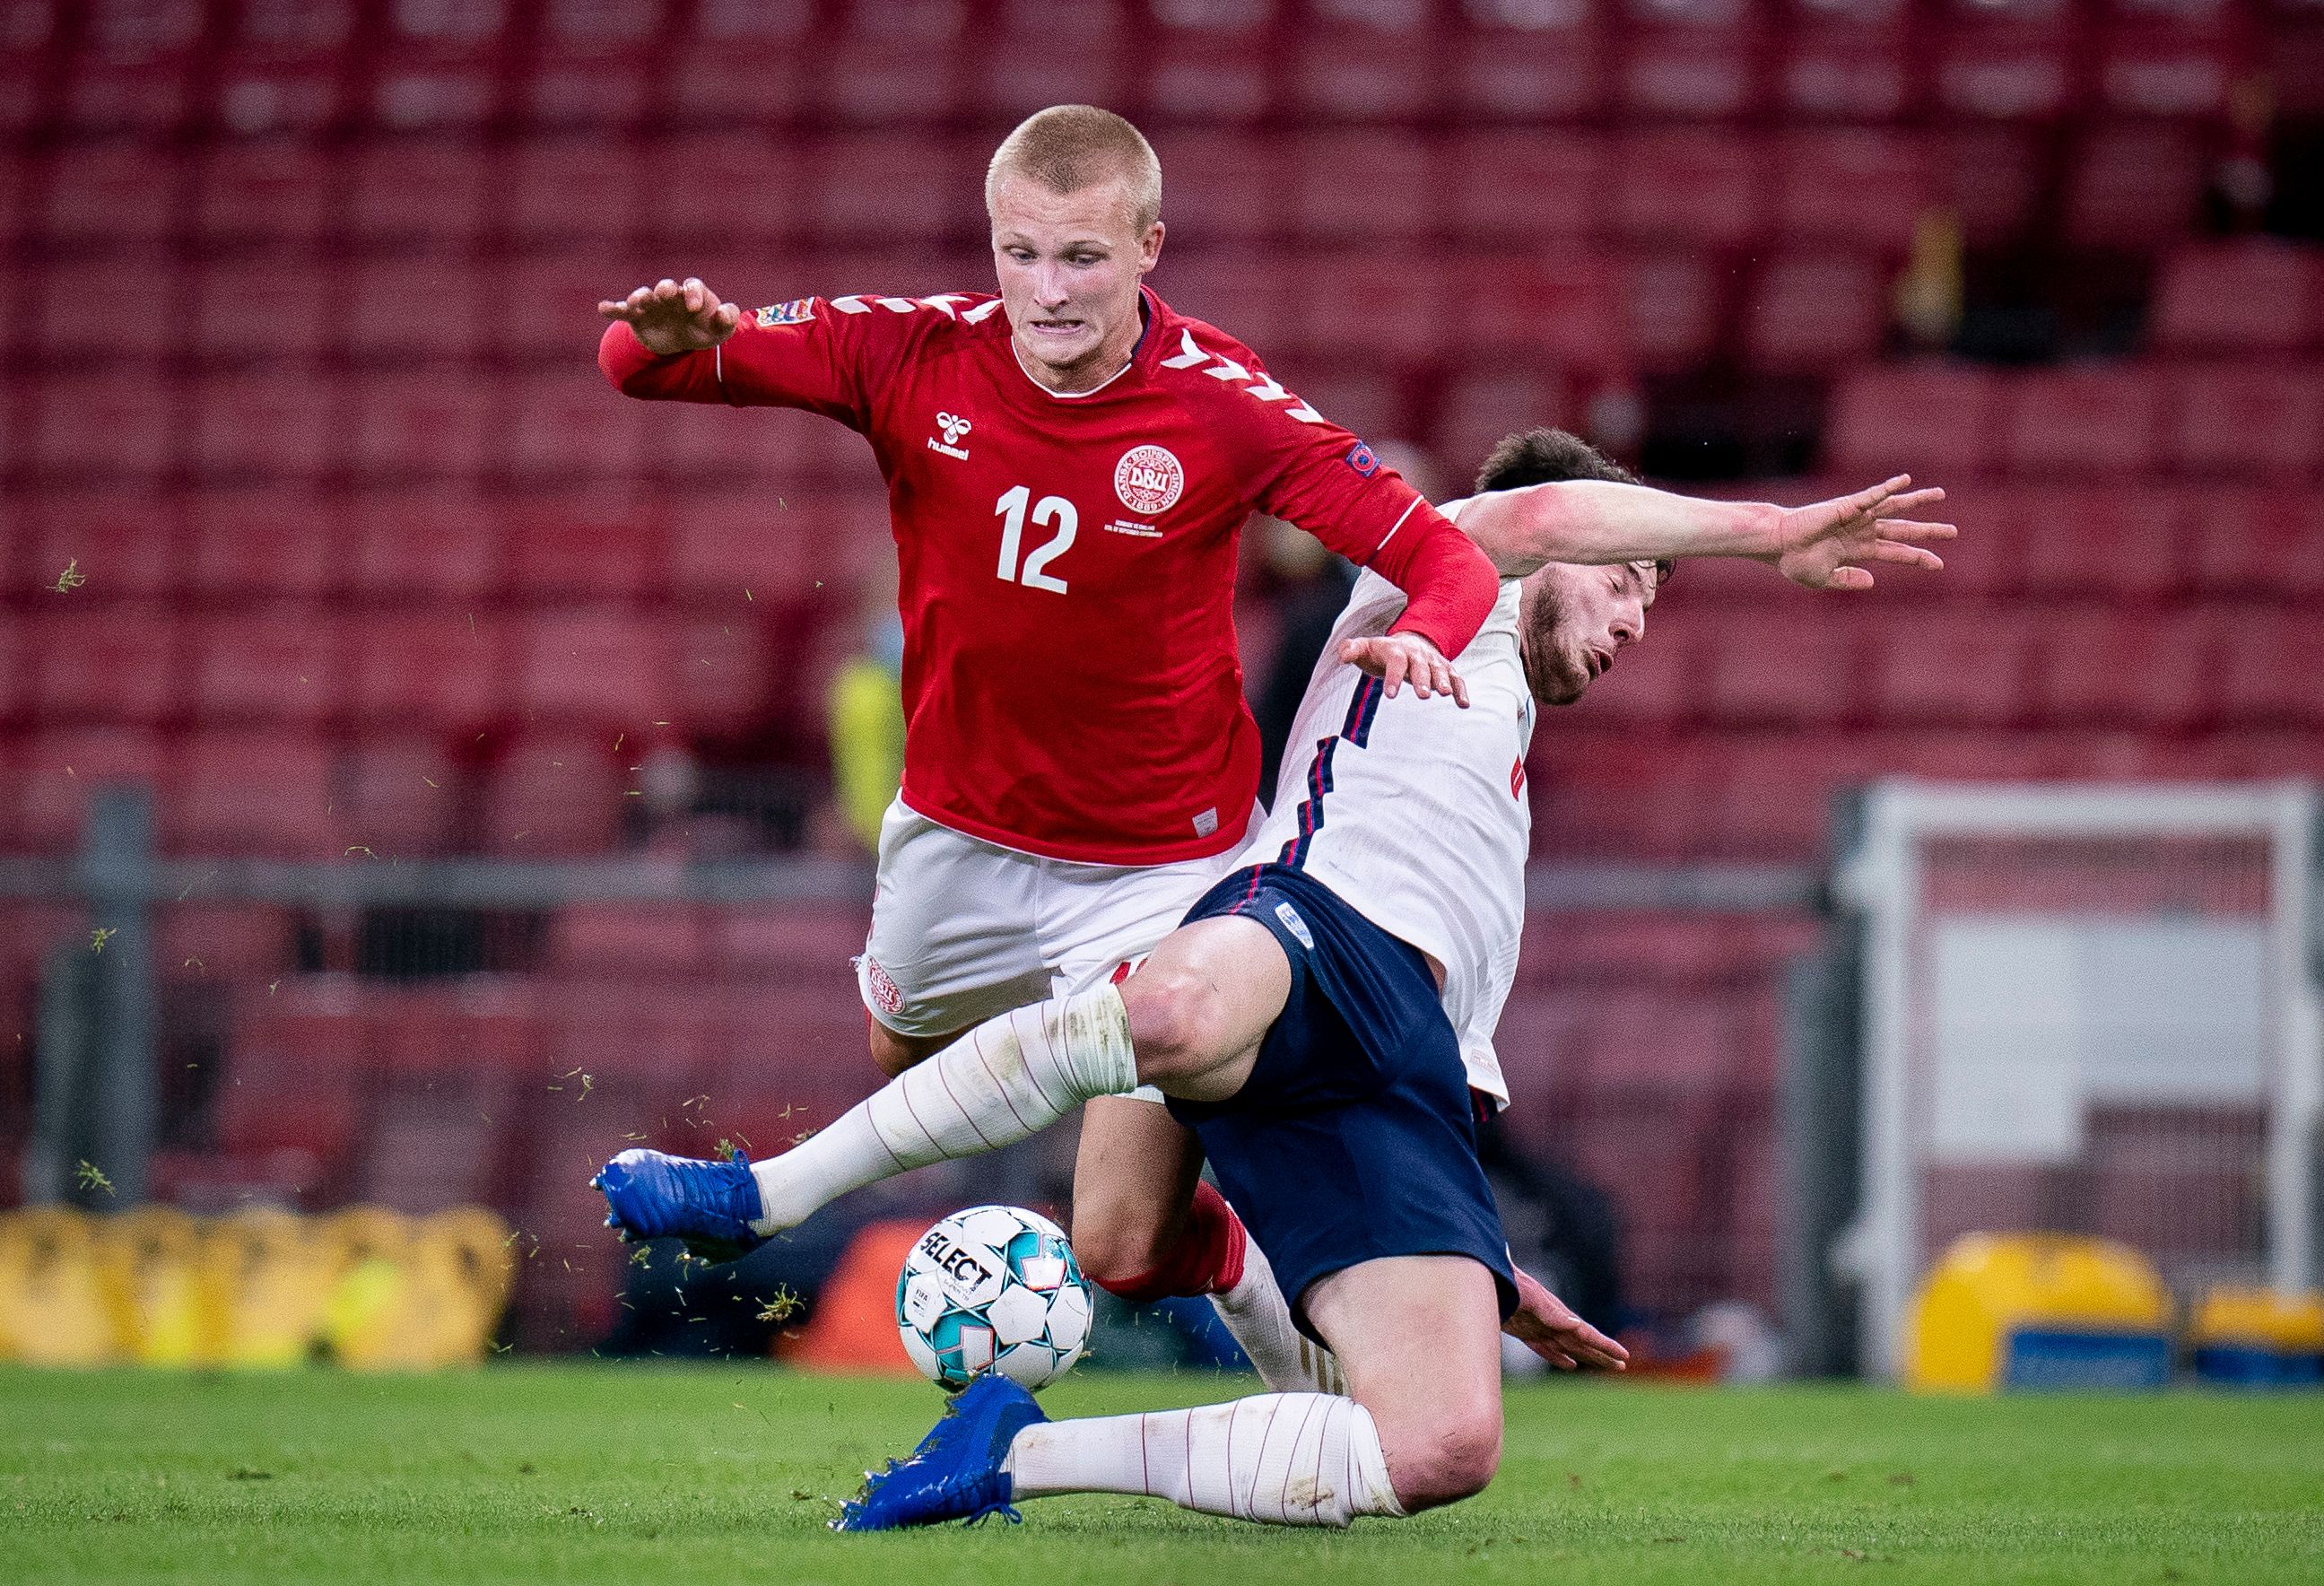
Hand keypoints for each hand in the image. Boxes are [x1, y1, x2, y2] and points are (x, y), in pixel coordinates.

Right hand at [597, 276, 741, 355]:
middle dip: (665, 289)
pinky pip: (623, 311)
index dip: (694, 294)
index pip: (693, 287)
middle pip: (666, 287)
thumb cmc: (704, 329)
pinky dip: (613, 308)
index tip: (695, 308)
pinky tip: (603, 308)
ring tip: (637, 301)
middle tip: (665, 294)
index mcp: (692, 294)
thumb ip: (728, 319)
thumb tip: (725, 313)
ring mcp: (652, 305)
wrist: (683, 342)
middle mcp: (670, 295)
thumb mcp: (720, 330)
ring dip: (640, 296)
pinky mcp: (637, 317)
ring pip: (644, 295)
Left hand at [1338, 632, 1470, 707]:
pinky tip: (1464, 704)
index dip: (1393, 677)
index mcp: (1397, 650)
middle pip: (1420, 666)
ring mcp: (1434, 662)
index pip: (1396, 662)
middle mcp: (1418, 654)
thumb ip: (1352, 649)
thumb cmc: (1382, 652)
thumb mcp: (1365, 648)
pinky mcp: (1446, 670)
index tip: (1390, 695)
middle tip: (1423, 695)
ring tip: (1444, 694)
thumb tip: (1343, 655)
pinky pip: (1457, 679)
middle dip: (1422, 680)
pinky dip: (1461, 690)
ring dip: (1443, 682)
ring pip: (1441, 671)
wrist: (1409, 642)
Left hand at [1503, 1266, 1628, 1371]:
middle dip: (1601, 1355)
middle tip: (1622, 1366)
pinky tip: (1570, 1365)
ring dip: (1585, 1357)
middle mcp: (1552, 1321)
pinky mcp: (1523, 1329)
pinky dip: (1557, 1357)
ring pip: (1567, 1347)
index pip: (1587, 1334)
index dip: (1605, 1346)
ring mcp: (1538, 1326)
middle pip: (1582, 1343)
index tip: (1624, 1356)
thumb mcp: (1532, 1298)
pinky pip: (1545, 1348)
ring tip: (1604, 1365)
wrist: (1485, 1276)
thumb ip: (1553, 1313)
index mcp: (1558, 1314)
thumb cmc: (1509, 1284)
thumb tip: (1578, 1326)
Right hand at [1768, 474, 1954, 591]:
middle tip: (1953, 532)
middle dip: (1927, 530)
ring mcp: (1857, 516)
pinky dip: (1888, 488)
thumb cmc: (1795, 562)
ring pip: (1893, 508)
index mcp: (1859, 550)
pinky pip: (1872, 496)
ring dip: (1916, 501)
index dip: (1917, 557)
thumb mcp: (1824, 579)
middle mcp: (1863, 531)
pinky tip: (1905, 480)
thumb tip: (1872, 580)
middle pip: (1902, 529)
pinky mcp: (1847, 505)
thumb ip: (1848, 579)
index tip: (1938, 564)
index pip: (1895, 552)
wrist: (1777, 545)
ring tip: (1940, 495)